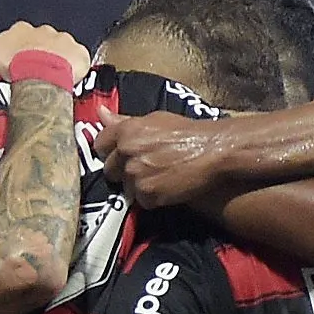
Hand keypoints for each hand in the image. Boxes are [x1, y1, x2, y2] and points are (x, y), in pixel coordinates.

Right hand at [0, 21, 89, 87]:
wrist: (38, 72)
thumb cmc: (12, 64)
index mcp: (21, 29)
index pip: (19, 36)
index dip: (17, 50)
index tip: (16, 62)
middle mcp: (44, 31)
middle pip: (42, 41)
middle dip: (38, 54)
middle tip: (33, 73)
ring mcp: (64, 41)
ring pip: (62, 50)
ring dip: (57, 61)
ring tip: (50, 79)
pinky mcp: (80, 54)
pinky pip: (79, 61)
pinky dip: (75, 70)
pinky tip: (68, 81)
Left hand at [94, 112, 245, 208]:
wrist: (214, 152)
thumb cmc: (187, 132)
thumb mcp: (155, 120)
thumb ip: (124, 121)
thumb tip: (100, 113)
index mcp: (126, 131)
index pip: (99, 144)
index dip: (110, 151)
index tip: (120, 154)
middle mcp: (126, 152)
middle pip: (109, 169)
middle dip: (122, 170)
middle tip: (143, 168)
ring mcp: (135, 174)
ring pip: (125, 187)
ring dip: (138, 185)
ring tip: (158, 177)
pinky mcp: (147, 194)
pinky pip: (141, 200)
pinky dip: (152, 198)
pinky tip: (166, 187)